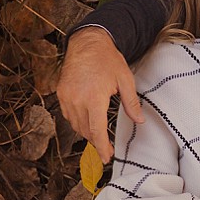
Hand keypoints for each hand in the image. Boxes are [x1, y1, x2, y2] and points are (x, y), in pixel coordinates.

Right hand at [56, 27, 143, 162]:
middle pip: (85, 130)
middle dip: (96, 141)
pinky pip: (67, 114)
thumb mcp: (125, 80)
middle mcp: (76, 99)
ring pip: (75, 124)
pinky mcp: (60, 93)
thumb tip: (139, 121)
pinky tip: (87, 119)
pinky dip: (77, 120)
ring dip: (86, 131)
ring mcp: (66, 96)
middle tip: (106, 148)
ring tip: (97, 135)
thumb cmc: (108, 59)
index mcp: (94, 98)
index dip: (102, 147)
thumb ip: (131, 103)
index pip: (96, 131)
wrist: (87, 42)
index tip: (107, 157)